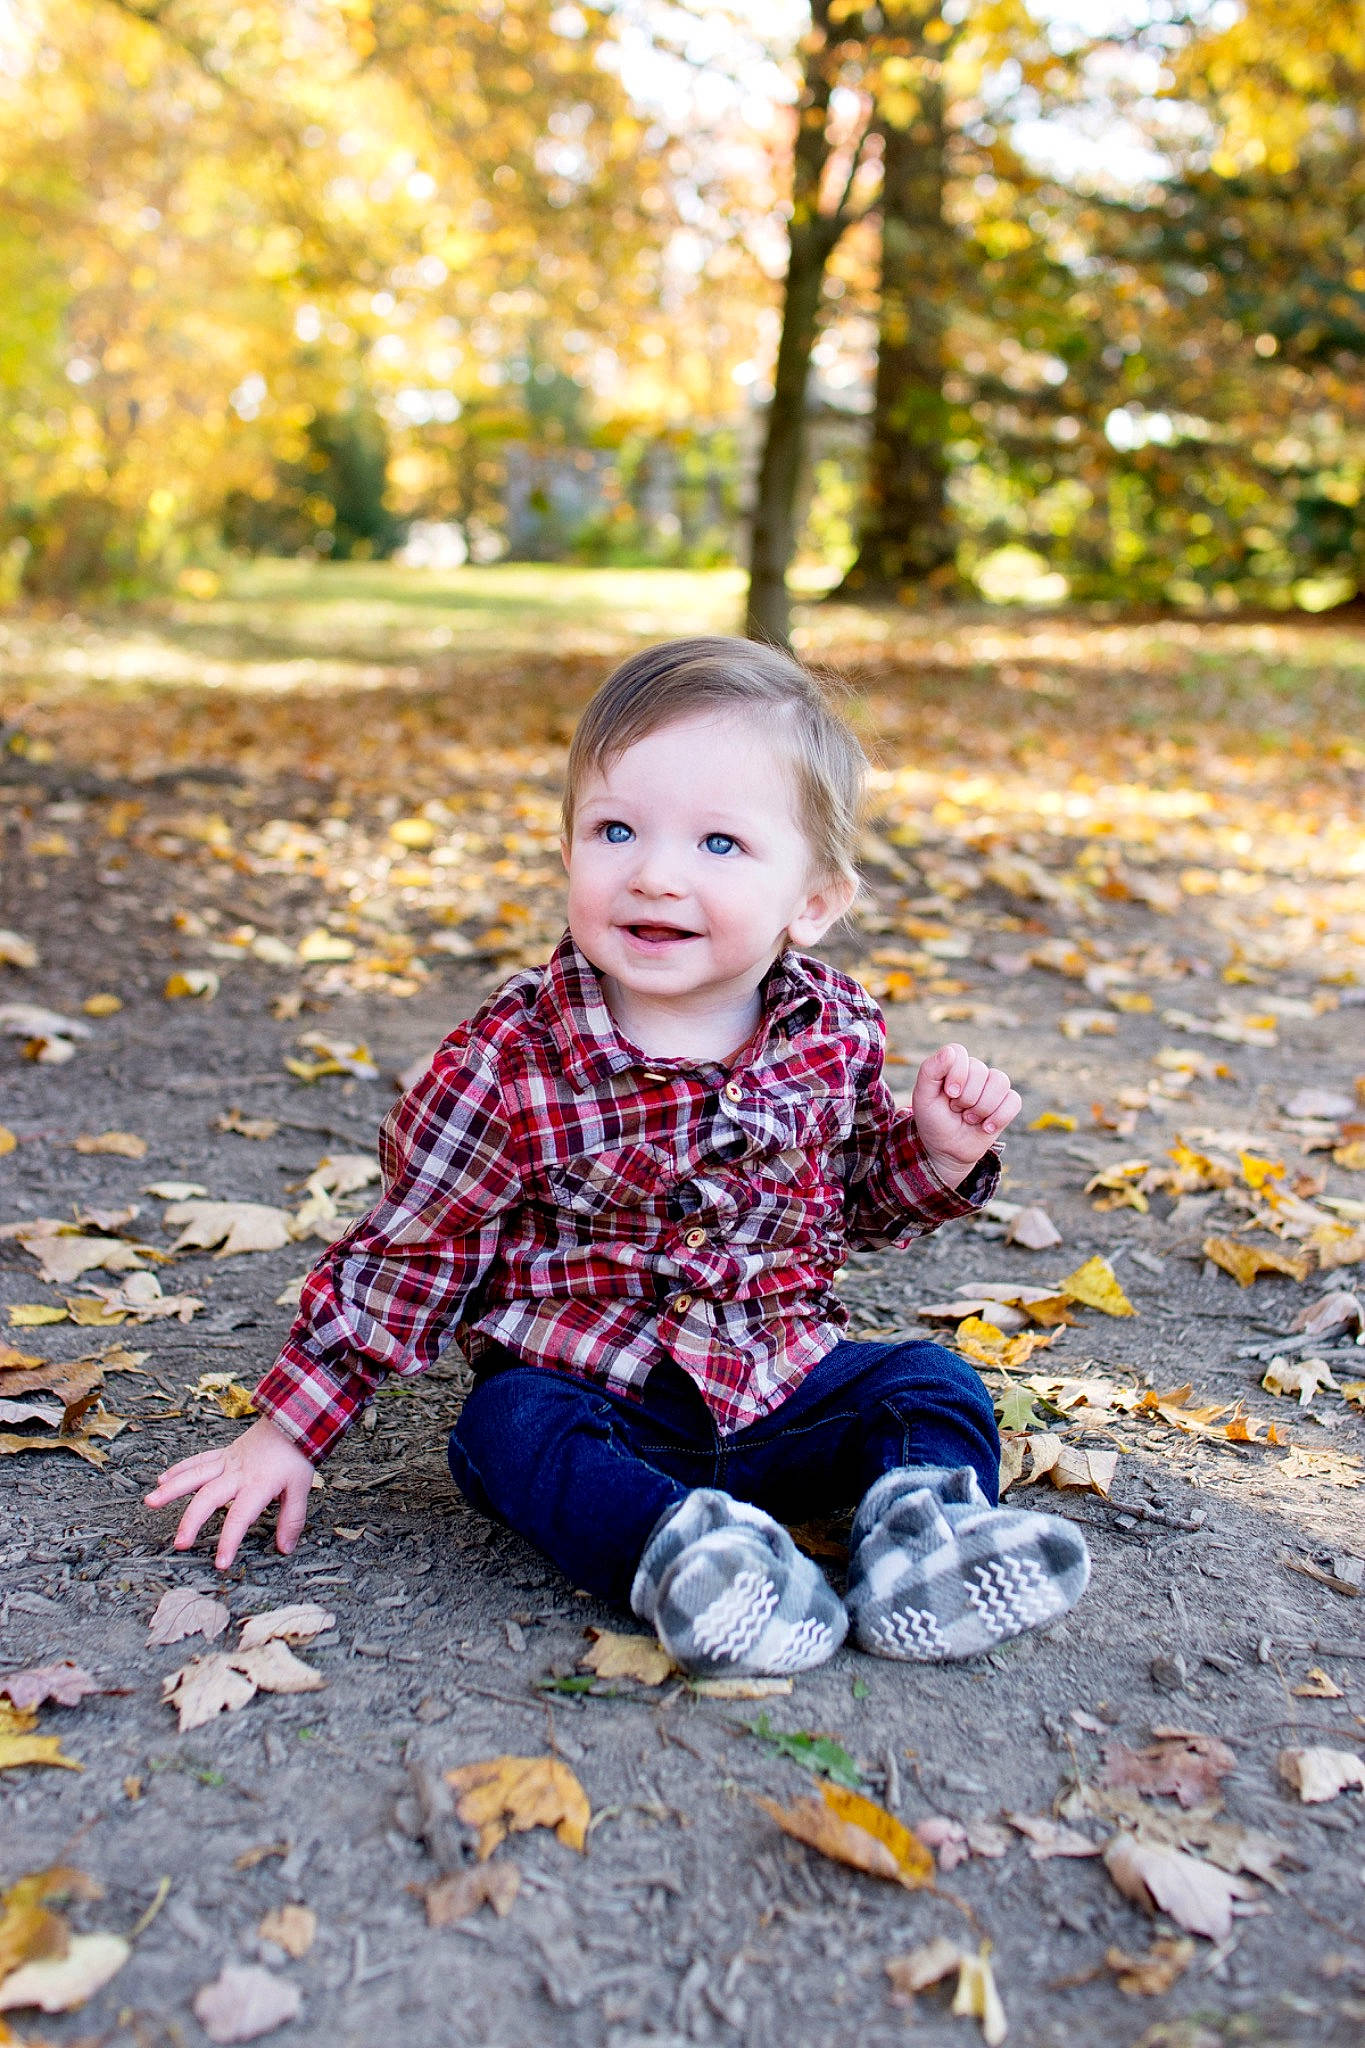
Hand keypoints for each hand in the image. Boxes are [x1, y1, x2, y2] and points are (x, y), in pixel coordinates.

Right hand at [144, 1416, 315, 1569]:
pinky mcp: (223, 1454)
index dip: (229, 1541)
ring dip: (171, 1489)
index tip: (220, 1563)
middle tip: (179, 1543)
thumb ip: (292, 1519)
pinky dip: (179, 1469)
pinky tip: (162, 1479)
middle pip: (209, 1498)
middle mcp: (237, 1474)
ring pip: (195, 1475)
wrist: (292, 1420)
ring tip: (150, 1502)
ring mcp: (227, 1462)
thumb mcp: (301, 1488)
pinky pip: (198, 1461)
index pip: (240, 1517)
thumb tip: (285, 1548)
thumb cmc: (295, 1456)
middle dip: (192, 1521)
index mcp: (258, 1485)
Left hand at [912, 1042, 1020, 1187]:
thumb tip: (949, 1051)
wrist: (947, 1149)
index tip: (949, 1094)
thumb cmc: (933, 1120)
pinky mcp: (1007, 1103)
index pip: (959, 1052)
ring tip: (969, 1118)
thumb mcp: (923, 1097)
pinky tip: (985, 1127)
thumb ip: (930, 1071)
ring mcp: (992, 1087)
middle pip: (980, 1071)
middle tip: (956, 1110)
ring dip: (982, 1108)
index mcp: (953, 1065)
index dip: (957, 1074)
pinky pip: (1013, 1100)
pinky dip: (999, 1117)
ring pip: (1000, 1082)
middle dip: (966, 1098)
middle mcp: (975, 1072)